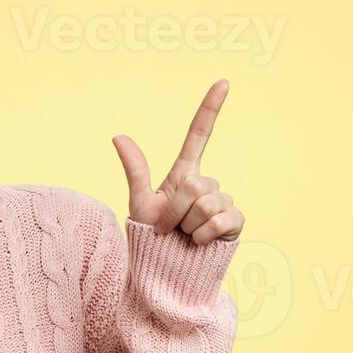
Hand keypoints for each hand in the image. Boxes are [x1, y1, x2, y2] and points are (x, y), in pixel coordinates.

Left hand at [113, 78, 243, 245]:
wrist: (166, 271)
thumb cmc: (152, 238)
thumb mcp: (139, 203)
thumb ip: (135, 170)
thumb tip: (117, 136)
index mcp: (185, 173)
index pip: (200, 134)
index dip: (211, 108)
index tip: (223, 81)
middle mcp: (207, 184)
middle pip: (195, 184)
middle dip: (175, 210)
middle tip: (169, 228)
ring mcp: (223, 202)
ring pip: (205, 203)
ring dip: (187, 225)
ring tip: (184, 236)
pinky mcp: (235, 222)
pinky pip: (219, 219)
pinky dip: (202, 235)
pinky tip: (199, 243)